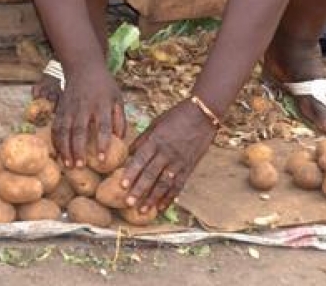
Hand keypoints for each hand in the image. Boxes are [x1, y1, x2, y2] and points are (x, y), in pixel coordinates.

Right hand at [52, 63, 125, 168]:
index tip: (102, 159)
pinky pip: (55, 127)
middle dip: (79, 149)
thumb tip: (121, 139)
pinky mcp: (60, 109)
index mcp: (102, 105)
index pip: (103, 126)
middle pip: (79, 130)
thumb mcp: (118, 98)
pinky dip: (55, 141)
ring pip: (64, 130)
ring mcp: (70, 108)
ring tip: (68, 165)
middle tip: (80, 166)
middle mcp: (84, 107)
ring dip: (65, 148)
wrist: (83, 67)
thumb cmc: (104, 86)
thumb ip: (120, 119)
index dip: (102, 143)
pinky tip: (58, 154)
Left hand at [121, 100, 216, 214]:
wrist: (203, 114)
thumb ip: (142, 139)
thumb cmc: (176, 116)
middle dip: (139, 190)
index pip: (141, 159)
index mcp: (156, 140)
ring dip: (153, 198)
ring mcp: (179, 161)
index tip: (122, 186)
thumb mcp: (155, 123)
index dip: (132, 173)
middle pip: (151, 174)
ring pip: (164, 183)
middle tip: (128, 203)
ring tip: (143, 210)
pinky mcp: (189, 167)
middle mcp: (166, 152)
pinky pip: (179, 185)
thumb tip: (128, 153)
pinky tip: (162, 207)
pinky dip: (170, 197)